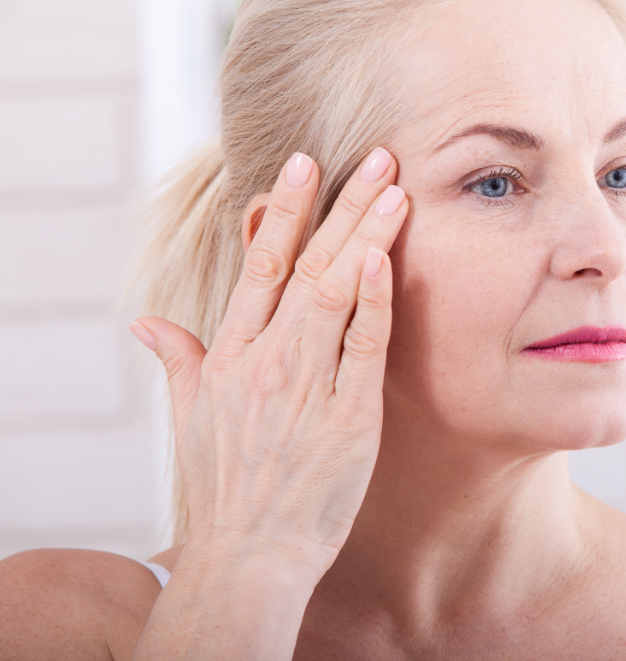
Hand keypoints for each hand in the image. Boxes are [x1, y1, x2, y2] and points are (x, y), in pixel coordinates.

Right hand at [129, 148, 406, 574]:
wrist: (248, 556)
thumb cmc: (224, 487)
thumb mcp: (189, 418)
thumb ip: (178, 359)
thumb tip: (147, 320)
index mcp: (228, 356)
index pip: (257, 265)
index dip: (283, 210)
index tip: (304, 163)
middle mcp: (265, 362)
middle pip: (305, 266)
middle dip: (341, 205)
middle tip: (375, 154)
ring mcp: (306, 388)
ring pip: (337, 293)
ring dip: (366, 236)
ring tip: (394, 187)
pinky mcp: (348, 418)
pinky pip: (363, 348)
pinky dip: (374, 301)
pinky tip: (384, 258)